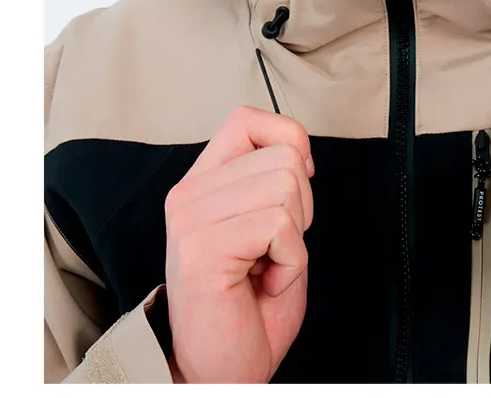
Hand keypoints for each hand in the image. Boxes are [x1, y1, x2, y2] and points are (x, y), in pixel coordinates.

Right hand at [163, 105, 313, 382]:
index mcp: (203, 181)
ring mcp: (190, 219)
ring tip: (265, 267)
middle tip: (272, 249)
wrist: (220, 371)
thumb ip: (272, 178)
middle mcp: (189, 194)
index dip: (288, 141)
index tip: (297, 183)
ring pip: (286, 187)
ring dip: (294, 238)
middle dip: (301, 207)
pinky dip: (290, 262)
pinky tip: (262, 283)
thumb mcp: (267, 225)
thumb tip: (299, 150)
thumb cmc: (249, 305)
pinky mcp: (201, 248)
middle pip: (284, 156)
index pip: (247, 119)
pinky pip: (280, 227)